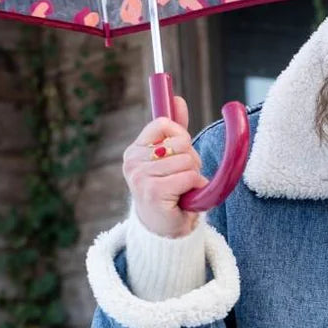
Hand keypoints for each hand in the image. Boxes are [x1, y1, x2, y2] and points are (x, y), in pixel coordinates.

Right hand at [123, 96, 206, 237]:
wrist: (165, 229)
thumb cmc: (169, 190)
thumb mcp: (170, 157)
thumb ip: (174, 129)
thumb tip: (177, 99)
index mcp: (134, 150)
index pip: (164, 124)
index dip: (181, 136)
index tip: (180, 152)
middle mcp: (132, 162)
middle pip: (181, 142)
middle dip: (191, 159)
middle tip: (183, 177)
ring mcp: (141, 177)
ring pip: (187, 161)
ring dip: (194, 175)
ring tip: (183, 188)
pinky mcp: (154, 192)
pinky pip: (189, 176)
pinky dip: (195, 186)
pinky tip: (184, 197)